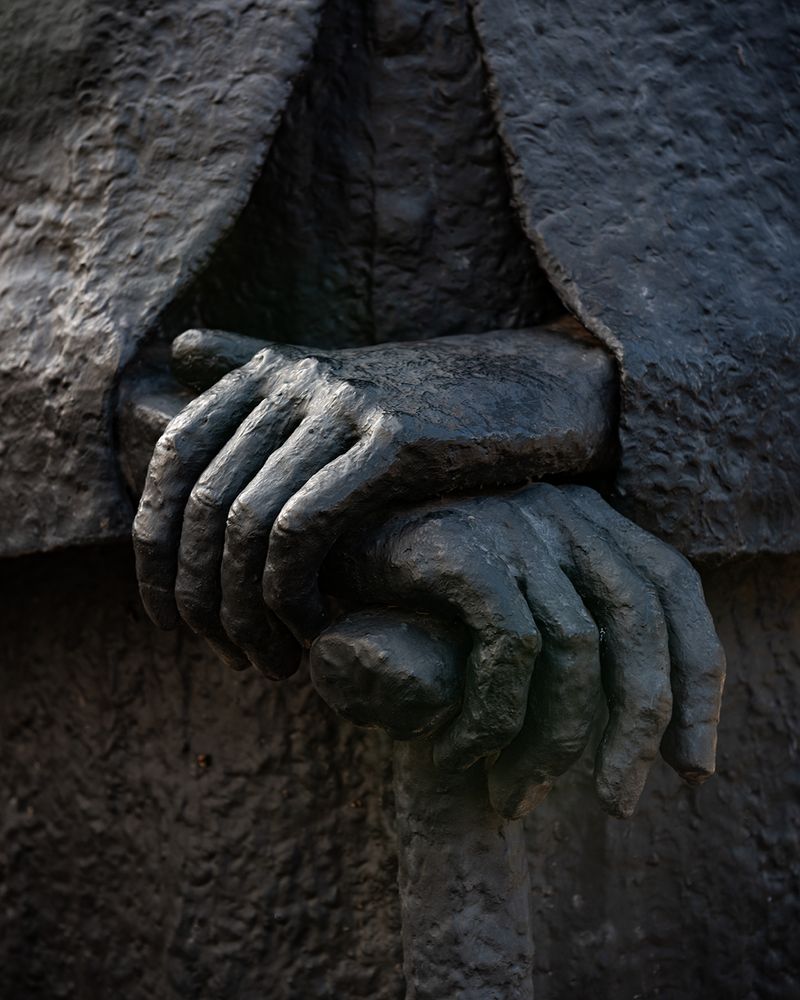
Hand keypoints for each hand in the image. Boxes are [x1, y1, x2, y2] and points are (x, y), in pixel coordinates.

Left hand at [133, 323, 615, 675]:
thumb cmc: (431, 408)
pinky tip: (314, 627)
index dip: (156, 553)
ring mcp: (342, 407)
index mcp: (267, 371)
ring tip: (271, 662)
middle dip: (200, 599)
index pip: (171, 465)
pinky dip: (292, 591)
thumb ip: (259, 367)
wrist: (537, 391)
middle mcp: (293, 382)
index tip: (170, 622)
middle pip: (202, 505)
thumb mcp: (337, 380)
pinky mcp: (391, 441)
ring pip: (248, 525)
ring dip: (246, 611)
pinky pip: (305, 528)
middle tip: (227, 657)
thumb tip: (178, 349)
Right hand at [323, 484, 725, 818]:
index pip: (670, 590)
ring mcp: (508, 522)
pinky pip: (508, 647)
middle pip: (638, 621)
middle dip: (638, 729)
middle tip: (615, 801)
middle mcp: (556, 509)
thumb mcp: (495, 605)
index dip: (698, 683)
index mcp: (581, 517)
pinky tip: (456, 753)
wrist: (309, 545)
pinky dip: (492, 717)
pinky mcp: (459, 546)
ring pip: (574, 648)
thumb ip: (552, 632)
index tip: (691, 767)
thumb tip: (617, 726)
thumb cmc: (405, 592)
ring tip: (513, 795)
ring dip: (552, 741)